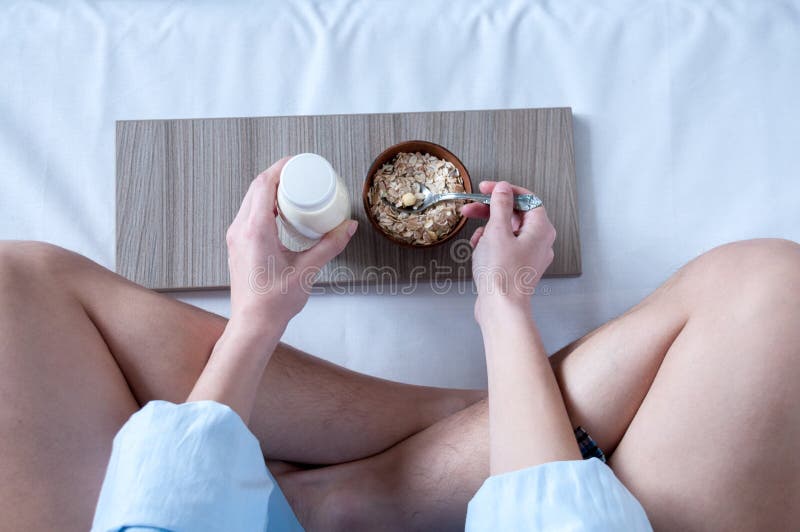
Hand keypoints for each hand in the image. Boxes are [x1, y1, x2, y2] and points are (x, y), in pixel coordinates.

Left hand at [225, 157, 357, 337]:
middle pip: (255, 188)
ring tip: (292, 188)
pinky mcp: (237, 244)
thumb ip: (330, 246)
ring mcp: (236, 237)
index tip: (297, 162)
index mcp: (255, 230)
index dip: (281, 168)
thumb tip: (347, 227)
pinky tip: (280, 211)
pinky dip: (264, 204)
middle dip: (277, 175)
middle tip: (299, 172)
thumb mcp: (308, 270)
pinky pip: (248, 214)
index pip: (264, 185)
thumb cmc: (274, 302)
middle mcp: (240, 229)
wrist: (253, 324)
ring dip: (269, 189)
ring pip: (250, 200)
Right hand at [461, 181, 555, 323]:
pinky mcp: (518, 266)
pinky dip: (490, 244)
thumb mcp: (497, 231)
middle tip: (471, 207)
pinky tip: (478, 250)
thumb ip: (500, 205)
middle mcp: (540, 241)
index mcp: (541, 229)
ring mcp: (529, 255)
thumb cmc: (502, 274)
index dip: (505, 191)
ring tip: (475, 237)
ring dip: (488, 229)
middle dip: (491, 210)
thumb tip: (503, 189)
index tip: (487, 188)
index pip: (526, 198)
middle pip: (515, 214)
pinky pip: (504, 246)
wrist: (501, 308)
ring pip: (508, 231)